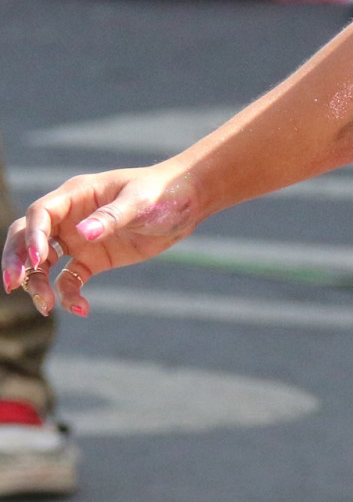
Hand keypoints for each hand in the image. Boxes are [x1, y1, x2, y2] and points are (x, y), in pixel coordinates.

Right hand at [2, 164, 201, 316]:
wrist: (187, 203)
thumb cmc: (163, 192)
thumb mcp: (139, 202)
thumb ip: (111, 217)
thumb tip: (81, 234)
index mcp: (76, 195)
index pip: (40, 214)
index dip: (34, 237)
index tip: (41, 260)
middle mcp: (69, 217)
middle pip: (28, 238)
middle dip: (17, 260)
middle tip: (14, 284)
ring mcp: (78, 240)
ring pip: (43, 263)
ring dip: (38, 284)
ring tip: (47, 306)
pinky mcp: (92, 260)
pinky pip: (69, 280)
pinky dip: (69, 295)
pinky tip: (82, 309)